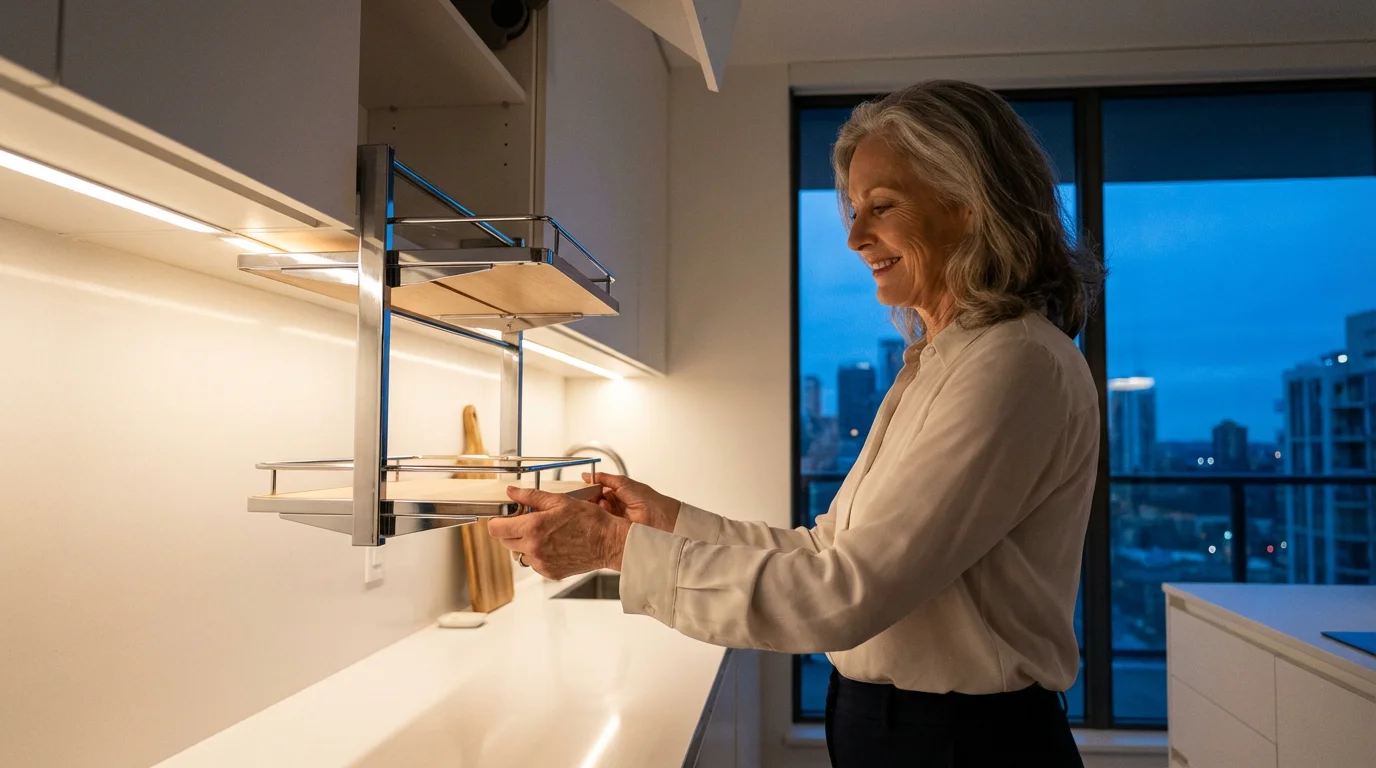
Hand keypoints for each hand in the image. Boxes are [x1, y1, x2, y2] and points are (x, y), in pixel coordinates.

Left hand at [487, 486, 632, 578]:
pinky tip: (554, 545)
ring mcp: (541, 563)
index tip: (503, 517)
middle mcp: (534, 548)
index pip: (496, 528)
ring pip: (520, 553)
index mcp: (533, 528)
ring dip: (526, 544)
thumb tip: (512, 492)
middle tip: (529, 522)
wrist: (609, 543)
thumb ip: (531, 496)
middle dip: (512, 530)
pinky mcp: (549, 572)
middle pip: (505, 541)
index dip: (497, 521)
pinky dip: (539, 554)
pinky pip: (534, 563)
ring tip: (546, 534)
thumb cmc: (589, 521)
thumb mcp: (559, 501)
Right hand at [582, 472, 679, 532]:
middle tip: (586, 495)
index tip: (583, 487)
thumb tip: (588, 475)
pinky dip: (601, 514)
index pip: (599, 490)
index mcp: (620, 492)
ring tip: (597, 502)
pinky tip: (602, 510)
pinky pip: (603, 520)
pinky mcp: (616, 528)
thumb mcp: (624, 483)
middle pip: (596, 501)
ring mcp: (616, 517)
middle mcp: (617, 505)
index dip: (591, 488)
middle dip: (591, 498)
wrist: (661, 519)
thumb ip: (605, 479)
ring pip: (598, 511)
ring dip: (596, 506)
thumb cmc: (648, 500)